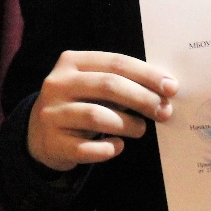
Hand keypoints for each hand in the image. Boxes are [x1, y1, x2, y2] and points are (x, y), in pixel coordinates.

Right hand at [27, 50, 177, 171]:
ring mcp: (52, 114)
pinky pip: (86, 148)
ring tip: (141, 129)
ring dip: (127, 124)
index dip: (147, 74)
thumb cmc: (77, 104)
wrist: (39, 134)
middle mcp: (58, 84)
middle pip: (108, 85)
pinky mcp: (53, 142)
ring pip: (97, 115)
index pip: (115, 62)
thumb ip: (119, 82)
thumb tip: (164, 90)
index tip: (171, 87)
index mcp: (71, 62)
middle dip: (142, 98)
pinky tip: (117, 146)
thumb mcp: (91, 85)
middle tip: (164, 112)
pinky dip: (108, 148)